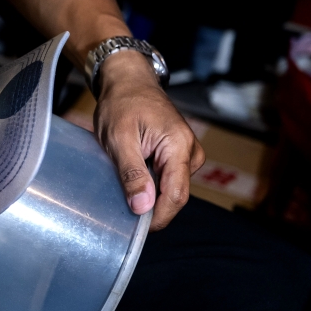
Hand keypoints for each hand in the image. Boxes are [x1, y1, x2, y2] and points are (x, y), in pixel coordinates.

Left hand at [93, 51, 204, 230]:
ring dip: (148, 194)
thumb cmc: (122, 103)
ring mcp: (187, 154)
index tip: (135, 229)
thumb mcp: (119, 139)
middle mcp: (191, 152)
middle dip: (150, 207)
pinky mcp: (178, 156)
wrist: (128, 81)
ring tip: (123, 185)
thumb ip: (132, 173)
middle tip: (120, 207)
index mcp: (179, 146)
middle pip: (175, 195)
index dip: (157, 217)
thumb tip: (142, 207)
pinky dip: (149, 184)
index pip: (176, 195)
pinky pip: (166, 180)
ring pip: (170, 189)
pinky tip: (132, 179)